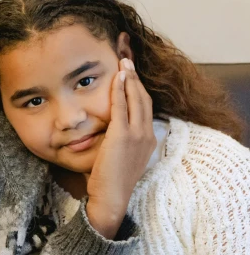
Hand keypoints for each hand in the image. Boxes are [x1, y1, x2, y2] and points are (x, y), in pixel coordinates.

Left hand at [86, 58, 155, 238]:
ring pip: (136, 98)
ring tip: (124, 61)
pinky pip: (122, 106)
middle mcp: (147, 134)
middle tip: (127, 57)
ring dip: (130, 77)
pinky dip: (121, 89)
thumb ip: (116, 139)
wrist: (110, 197)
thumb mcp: (118, 155)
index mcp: (148, 138)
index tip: (131, 71)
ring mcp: (138, 134)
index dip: (138, 86)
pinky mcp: (124, 135)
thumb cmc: (109, 179)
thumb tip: (105, 128)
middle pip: (144, 97)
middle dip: (136, 76)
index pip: (144, 106)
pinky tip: (118, 77)